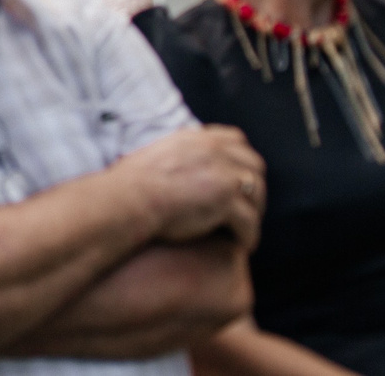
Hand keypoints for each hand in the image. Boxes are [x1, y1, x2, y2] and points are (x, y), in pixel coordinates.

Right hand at [120, 125, 266, 244]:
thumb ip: (179, 155)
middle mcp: (214, 152)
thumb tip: (181, 163)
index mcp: (196, 139)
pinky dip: (249, 235)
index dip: (241, 158)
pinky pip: (250, 222)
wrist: (128, 199)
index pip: (235, 139)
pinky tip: (243, 245)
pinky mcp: (226, 202)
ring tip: (246, 229)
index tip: (239, 176)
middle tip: (249, 207)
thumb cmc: (132, 185)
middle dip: (254, 186)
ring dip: (254, 211)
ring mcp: (223, 175)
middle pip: (254, 165)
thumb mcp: (157, 154)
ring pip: (256, 194)